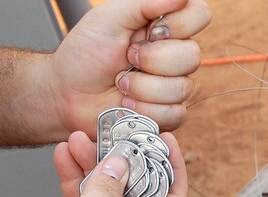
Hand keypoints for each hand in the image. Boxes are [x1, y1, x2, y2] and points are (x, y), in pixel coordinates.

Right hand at [0, 131, 187, 196]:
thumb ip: (108, 189)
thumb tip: (122, 162)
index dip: (173, 167)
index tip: (166, 140)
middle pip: (139, 190)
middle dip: (126, 159)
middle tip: (116, 134)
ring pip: (108, 192)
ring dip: (95, 165)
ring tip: (80, 139)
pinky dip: (75, 179)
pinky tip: (64, 157)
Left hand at [48, 0, 210, 135]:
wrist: (68, 93)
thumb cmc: (86, 53)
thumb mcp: (109, 17)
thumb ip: (145, 3)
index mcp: (165, 26)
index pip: (200, 15)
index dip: (181, 24)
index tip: (151, 29)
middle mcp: (175, 55)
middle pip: (193, 56)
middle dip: (153, 59)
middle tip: (127, 57)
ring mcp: (173, 86)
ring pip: (182, 88)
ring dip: (144, 88)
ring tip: (122, 83)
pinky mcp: (168, 114)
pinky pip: (174, 113)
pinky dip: (145, 110)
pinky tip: (127, 104)